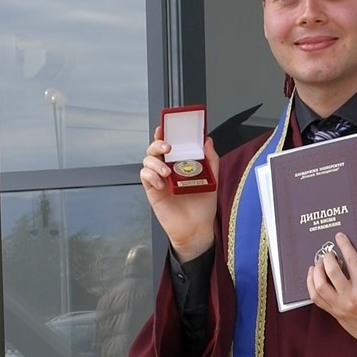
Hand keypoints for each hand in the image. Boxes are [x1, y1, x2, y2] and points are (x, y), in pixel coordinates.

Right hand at [140, 135, 219, 262]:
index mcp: (180, 163)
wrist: (196, 228)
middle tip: (167, 148)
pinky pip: (145, 177)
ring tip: (167, 172)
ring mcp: (159, 179)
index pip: (169, 144)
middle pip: (154, 149)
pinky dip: (150, 176)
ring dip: (155, 162)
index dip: (164, 133)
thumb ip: (211, 159)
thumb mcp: (212, 180)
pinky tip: (161, 183)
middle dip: (157, 144)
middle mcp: (168, 169)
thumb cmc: (203, 206)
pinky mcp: (152, 191)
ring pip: (147, 160)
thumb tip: (207, 140)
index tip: (164, 127)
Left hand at [307, 232, 356, 354]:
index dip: (345, 247)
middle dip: (327, 259)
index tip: (340, 237)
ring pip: (319, 286)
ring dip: (316, 271)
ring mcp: (340, 307)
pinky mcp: (335, 314)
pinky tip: (314, 278)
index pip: (352, 262)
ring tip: (318, 264)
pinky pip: (317, 299)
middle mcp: (350, 298)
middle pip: (331, 272)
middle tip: (328, 253)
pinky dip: (312, 285)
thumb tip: (349, 262)